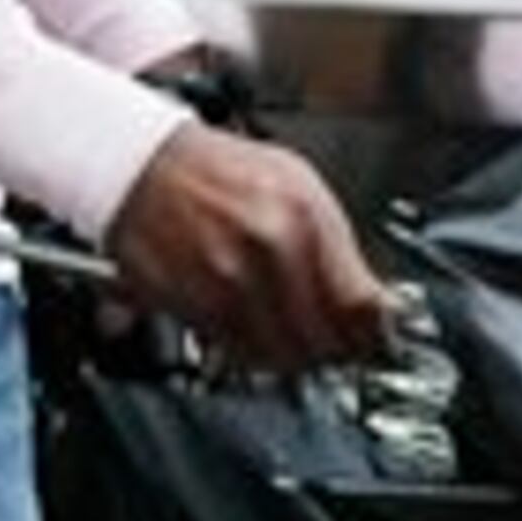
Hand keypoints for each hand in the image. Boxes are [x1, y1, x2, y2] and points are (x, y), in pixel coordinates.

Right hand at [102, 119, 395, 374]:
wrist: (142, 165)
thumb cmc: (217, 170)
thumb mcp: (298, 184)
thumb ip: (338, 244)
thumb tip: (374, 299)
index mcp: (301, 216)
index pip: (361, 306)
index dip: (376, 332)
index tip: (379, 338)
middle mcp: (265, 251)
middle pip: (326, 339)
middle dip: (338, 347)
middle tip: (340, 342)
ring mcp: (226, 282)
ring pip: (285, 354)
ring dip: (297, 355)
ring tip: (297, 336)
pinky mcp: (193, 305)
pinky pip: (242, 352)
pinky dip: (256, 350)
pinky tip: (258, 327)